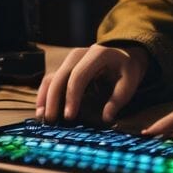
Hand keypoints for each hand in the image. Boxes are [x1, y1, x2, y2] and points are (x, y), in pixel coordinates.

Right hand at [36, 43, 150, 123]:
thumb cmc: (127, 68)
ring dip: (44, 98)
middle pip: (60, 76)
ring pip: (52, 77)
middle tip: (51, 121)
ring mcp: (70, 59)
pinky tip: (42, 109)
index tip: (69, 117)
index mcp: (97, 54)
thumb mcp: (130, 81)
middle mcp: (79, 54)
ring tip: (42, 117)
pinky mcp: (65, 67)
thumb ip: (119, 98)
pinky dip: (45, 94)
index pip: (79, 76)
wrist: (124, 52)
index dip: (72, 97)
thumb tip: (106, 118)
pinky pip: (51, 79)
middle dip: (53, 100)